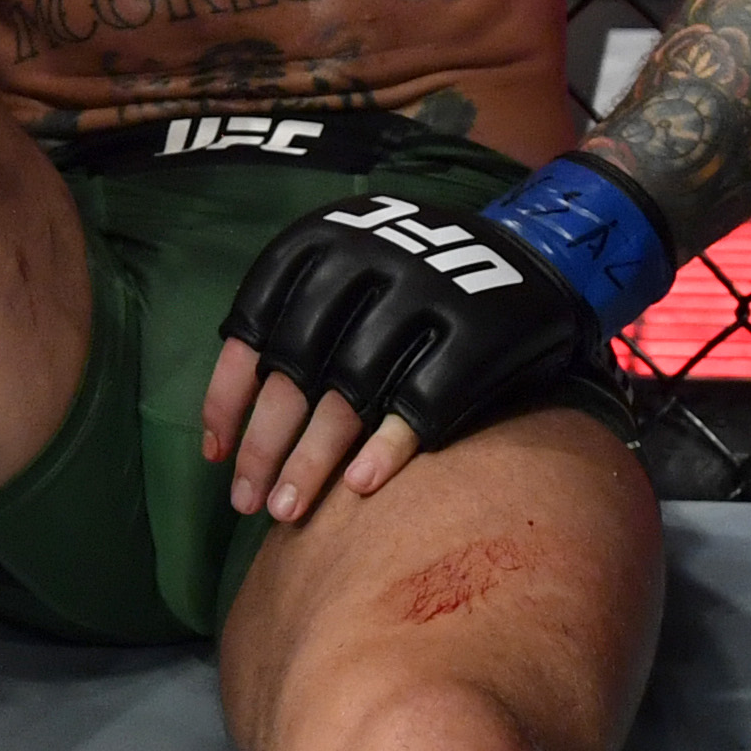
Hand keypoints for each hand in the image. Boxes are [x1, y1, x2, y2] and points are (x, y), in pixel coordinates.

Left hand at [205, 173, 659, 524]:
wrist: (535, 258)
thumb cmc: (414, 286)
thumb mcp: (348, 273)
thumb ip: (293, 325)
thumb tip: (225, 429)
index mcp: (324, 238)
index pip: (254, 324)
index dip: (228, 397)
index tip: (215, 455)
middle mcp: (369, 259)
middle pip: (296, 368)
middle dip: (265, 444)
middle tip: (248, 502)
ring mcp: (426, 294)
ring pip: (349, 392)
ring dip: (312, 460)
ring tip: (287, 512)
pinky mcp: (477, 332)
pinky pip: (421, 402)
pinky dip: (386, 448)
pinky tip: (357, 490)